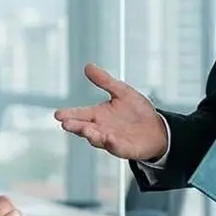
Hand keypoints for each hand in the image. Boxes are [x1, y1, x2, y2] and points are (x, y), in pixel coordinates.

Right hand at [53, 64, 167, 161]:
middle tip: (66, 123)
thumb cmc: (137, 112)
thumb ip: (105, 81)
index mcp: (98, 115)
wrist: (157, 129)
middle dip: (75, 126)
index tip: (58, 114)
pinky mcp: (124, 149)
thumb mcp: (122, 91)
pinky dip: (112, 144)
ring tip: (85, 129)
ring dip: (91, 135)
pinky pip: (116, 147)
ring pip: (97, 139)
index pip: (80, 114)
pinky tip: (109, 138)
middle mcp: (101, 128)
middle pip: (84, 128)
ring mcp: (111, 140)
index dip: (69, 114)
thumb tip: (88, 66)